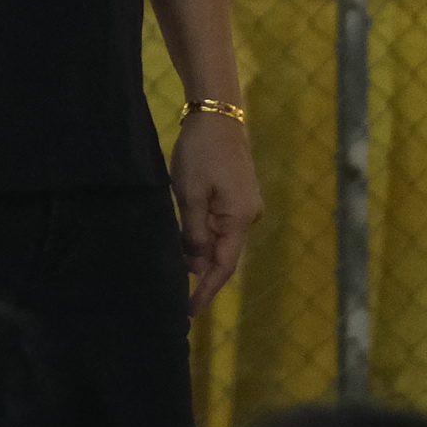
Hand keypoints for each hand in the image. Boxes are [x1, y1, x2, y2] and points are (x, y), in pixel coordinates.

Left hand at [172, 112, 261, 313]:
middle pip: (224, 255)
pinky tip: (189, 241)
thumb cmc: (201, 154)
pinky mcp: (238, 194)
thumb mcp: (190, 195)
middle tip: (177, 294)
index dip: (207, 290)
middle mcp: (249, 216)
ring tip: (178, 269)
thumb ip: (194, 233)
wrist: (216, 115)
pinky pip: (222, 225)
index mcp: (240, 219)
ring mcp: (246, 204)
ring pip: (222, 240)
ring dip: (202, 254)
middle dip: (202, 273)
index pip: (224, 266)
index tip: (190, 311)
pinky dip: (206, 236)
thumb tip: (196, 265)